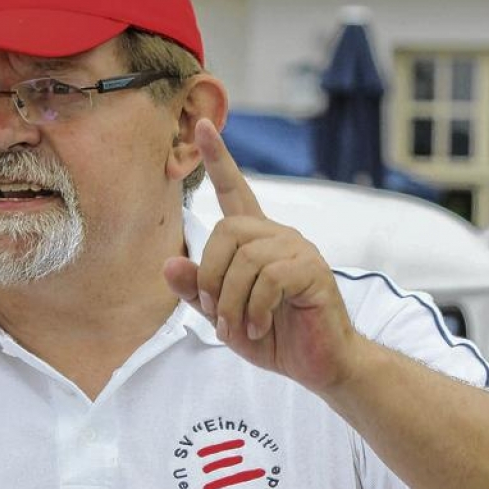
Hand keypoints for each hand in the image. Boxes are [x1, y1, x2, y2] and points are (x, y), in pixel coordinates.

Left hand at [162, 119, 361, 391]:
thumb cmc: (273, 335)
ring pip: (245, 259)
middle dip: (211, 277)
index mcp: (256, 241)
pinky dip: (254, 310)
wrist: (320, 363)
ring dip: (231, 302)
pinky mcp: (313, 270)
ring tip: (239, 328)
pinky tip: (259, 329)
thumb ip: (197, 291)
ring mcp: (298, 249)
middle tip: (216, 314)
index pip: (234, 190)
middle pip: (226, 232)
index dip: (218, 159)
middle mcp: (278, 236)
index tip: (200, 125)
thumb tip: (168, 264)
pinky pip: (269, 279)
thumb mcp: (224, 315)